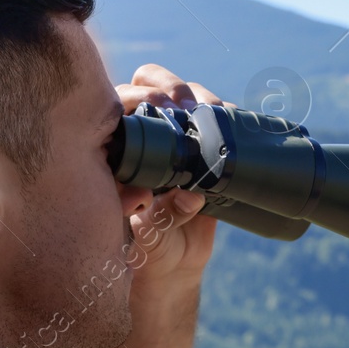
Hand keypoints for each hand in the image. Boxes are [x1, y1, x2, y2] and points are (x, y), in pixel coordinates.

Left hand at [115, 64, 223, 292]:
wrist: (170, 264)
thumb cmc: (145, 248)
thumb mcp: (148, 236)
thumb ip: (163, 217)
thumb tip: (191, 195)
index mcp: (117, 147)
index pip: (119, 101)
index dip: (137, 95)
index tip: (158, 107)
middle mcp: (143, 134)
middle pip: (150, 83)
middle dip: (169, 85)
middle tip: (184, 104)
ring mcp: (176, 138)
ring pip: (184, 95)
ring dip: (200, 94)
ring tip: (212, 110)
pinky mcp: (206, 149)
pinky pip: (215, 120)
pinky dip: (225, 112)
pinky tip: (230, 116)